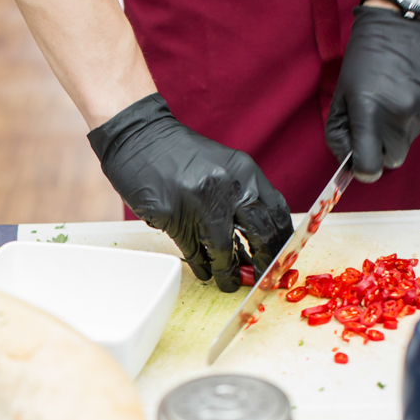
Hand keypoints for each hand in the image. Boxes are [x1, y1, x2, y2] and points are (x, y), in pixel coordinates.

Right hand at [88, 94, 293, 291]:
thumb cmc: (178, 153)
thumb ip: (240, 195)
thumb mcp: (221, 166)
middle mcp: (225, 186)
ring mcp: (196, 202)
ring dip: (227, 271)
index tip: (281, 258)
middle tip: (261, 277)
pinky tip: (205, 272)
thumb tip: (257, 238)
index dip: (281, 241)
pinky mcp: (170, 214)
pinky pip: (191, 249)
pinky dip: (201, 265)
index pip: (275, 213)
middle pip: (257, 234)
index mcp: (243, 172)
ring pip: (221, 249)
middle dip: (262, 262)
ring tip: (229, 283)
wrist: (138, 137)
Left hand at [326, 6, 419, 182]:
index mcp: (371, 114)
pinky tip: (410, 89)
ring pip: (410, 140)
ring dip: (399, 129)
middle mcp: (402, 114)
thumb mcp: (341, 96)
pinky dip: (416, 114)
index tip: (362, 164)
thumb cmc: (364, 60)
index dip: (364, 170)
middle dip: (382, 150)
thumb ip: (339, 134)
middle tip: (375, 125)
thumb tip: (349, 163)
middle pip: (393, 159)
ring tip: (394, 97)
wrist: (404, 24)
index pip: (371, 167)